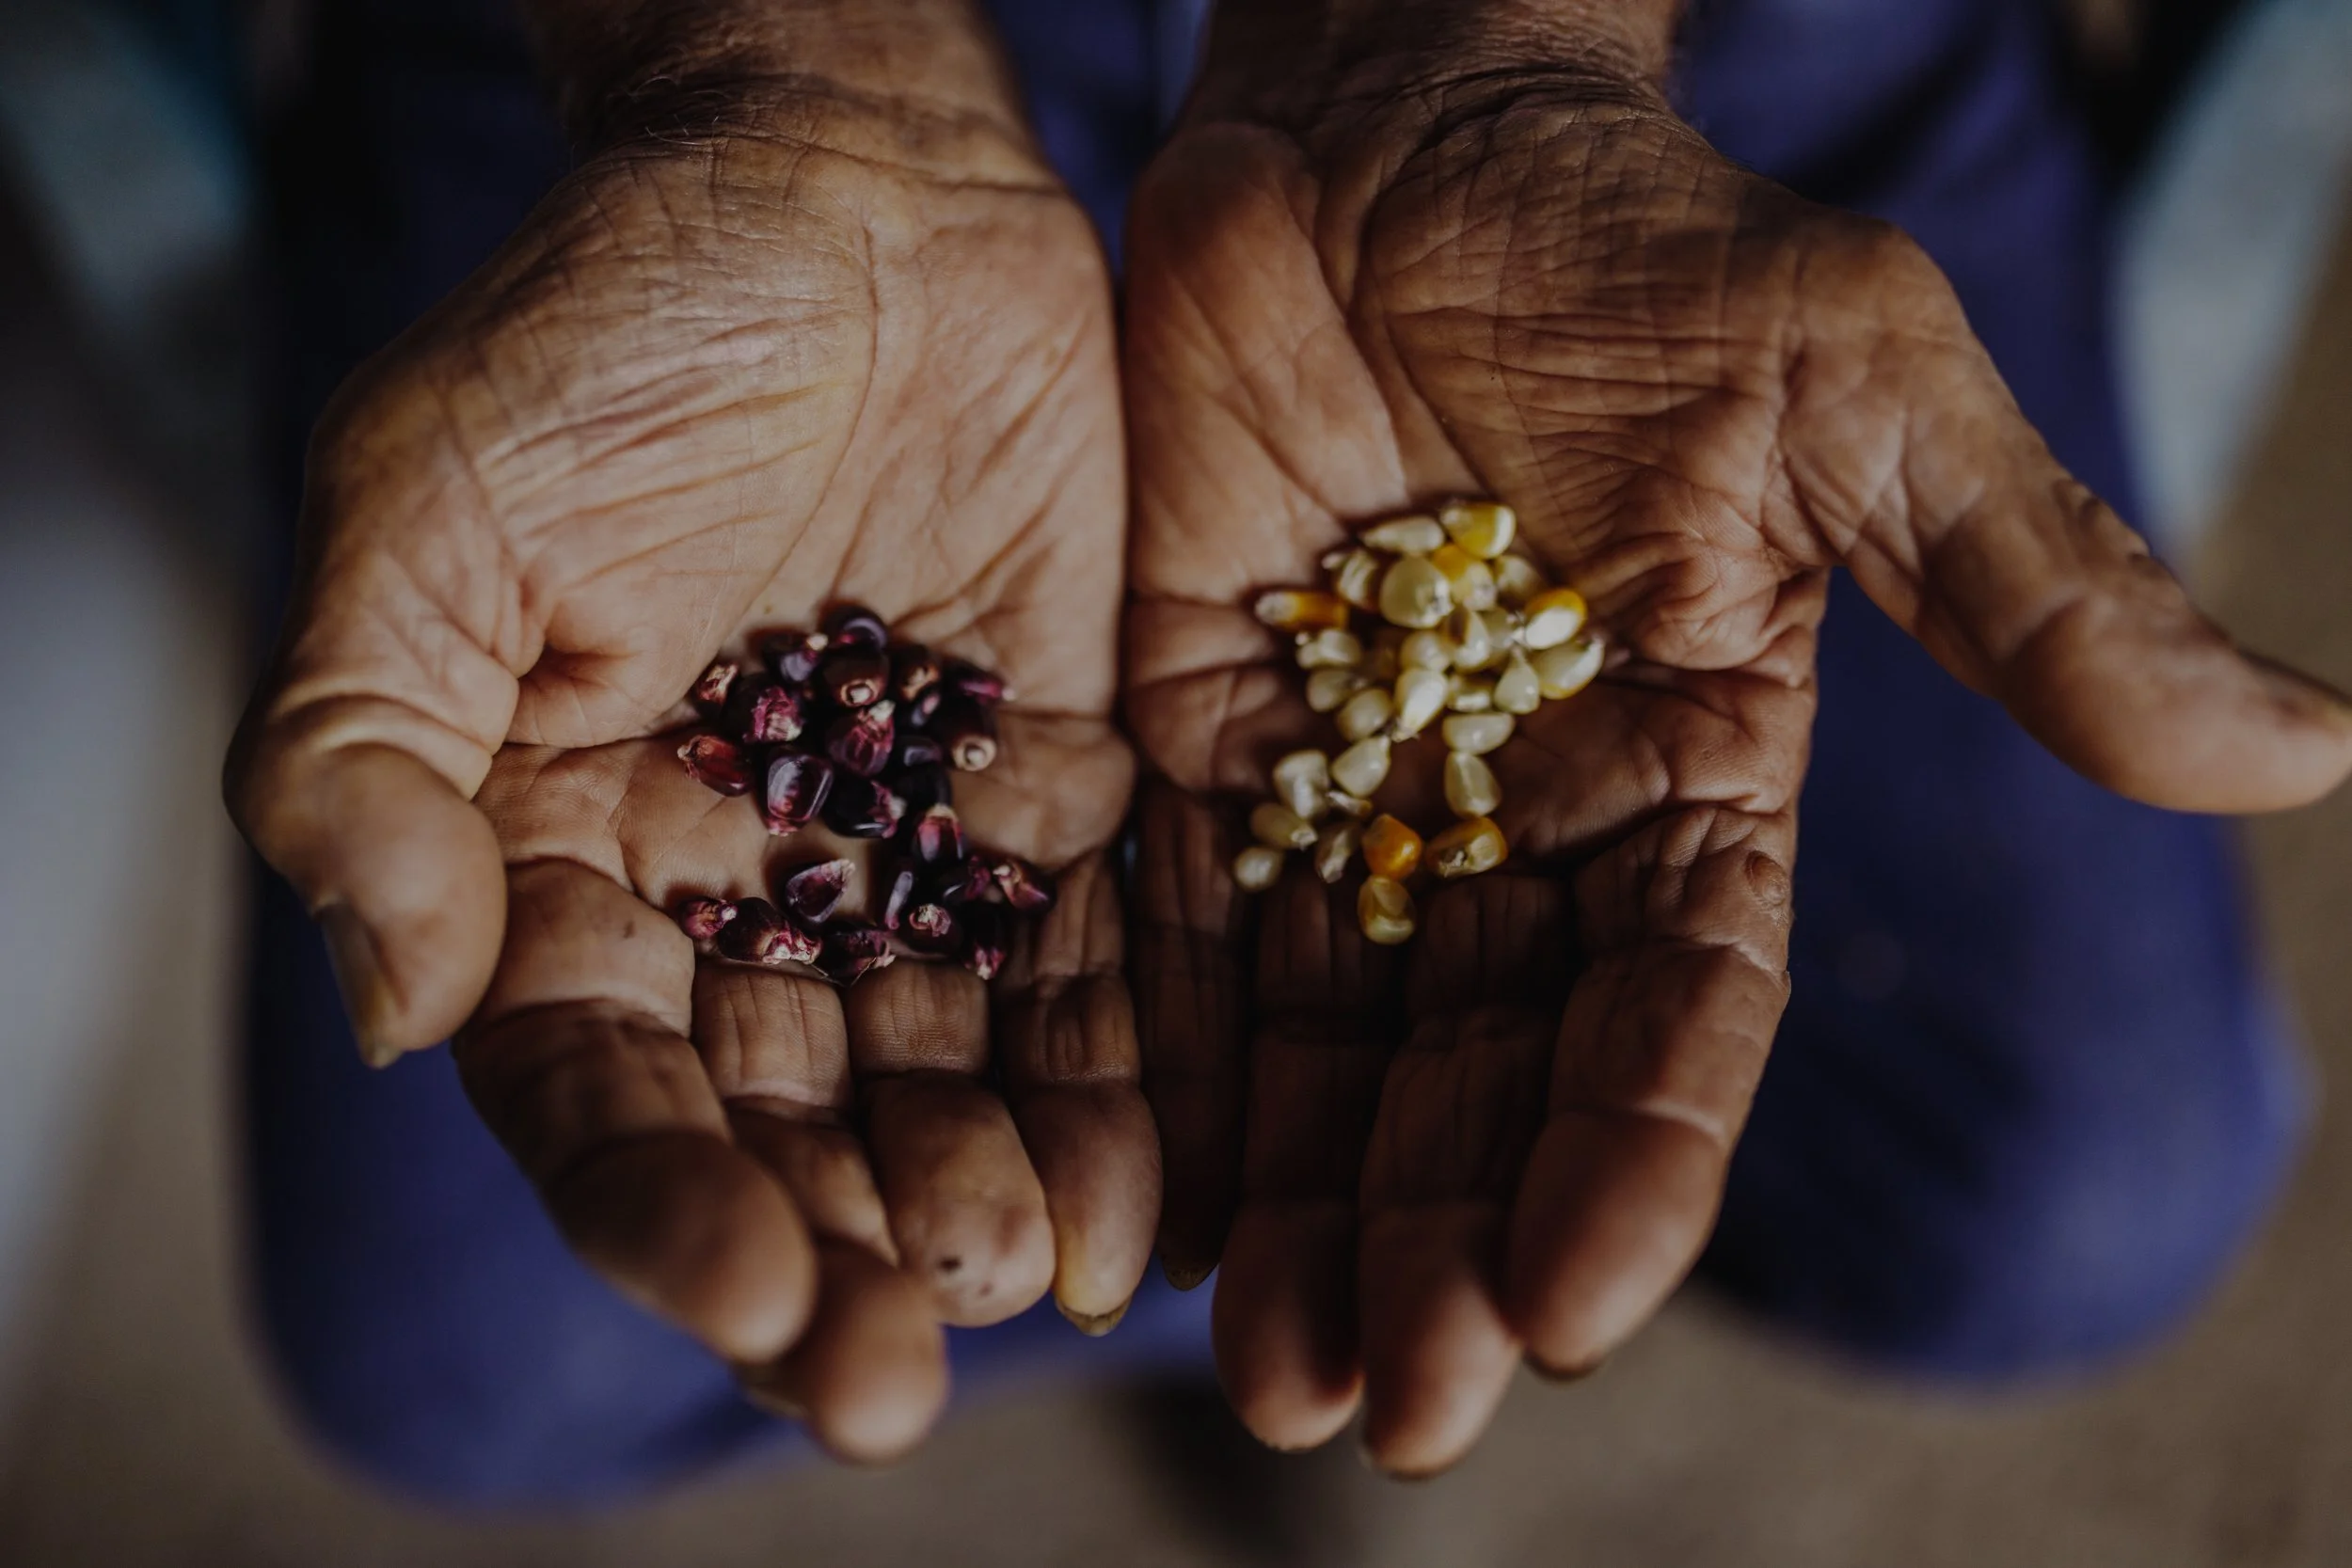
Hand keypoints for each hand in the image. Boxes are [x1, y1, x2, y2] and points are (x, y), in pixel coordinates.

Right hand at [226, 53, 1152, 1456]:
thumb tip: (398, 1004)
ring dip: (978, 1192)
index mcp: (553, 845)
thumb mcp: (430, 503)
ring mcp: (898, 843)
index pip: (589, 1078)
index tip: (746, 1291)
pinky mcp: (1050, 788)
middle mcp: (728, 880)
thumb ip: (368, 751)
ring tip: (1033, 1283)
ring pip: (934, 1070)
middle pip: (773, 1116)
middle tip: (897, 1374)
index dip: (657, 1202)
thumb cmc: (611, 315)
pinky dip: (1112, 1079)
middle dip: (832, 1249)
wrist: (843, 177)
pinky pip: (1084, 962)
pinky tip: (1145, 1190)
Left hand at [1121, 15, 2351, 1473]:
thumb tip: (2313, 755)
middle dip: (1438, 1244)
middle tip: (1375, 1408)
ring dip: (1300, 1216)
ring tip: (1252, 1379)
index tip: (1565, 1304)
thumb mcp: (1846, 393)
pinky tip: (1132, 1215)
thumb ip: (2022, 585)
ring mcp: (1346, 799)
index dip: (1627, 1164)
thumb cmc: (1631, 238)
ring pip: (1331, 1051)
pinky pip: (1176, 944)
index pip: (1672, 1014)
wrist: (1388, 123)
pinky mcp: (1193, 753)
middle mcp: (1518, 824)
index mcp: (1688, 776)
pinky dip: (1162, 1079)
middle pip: (1486, 1077)